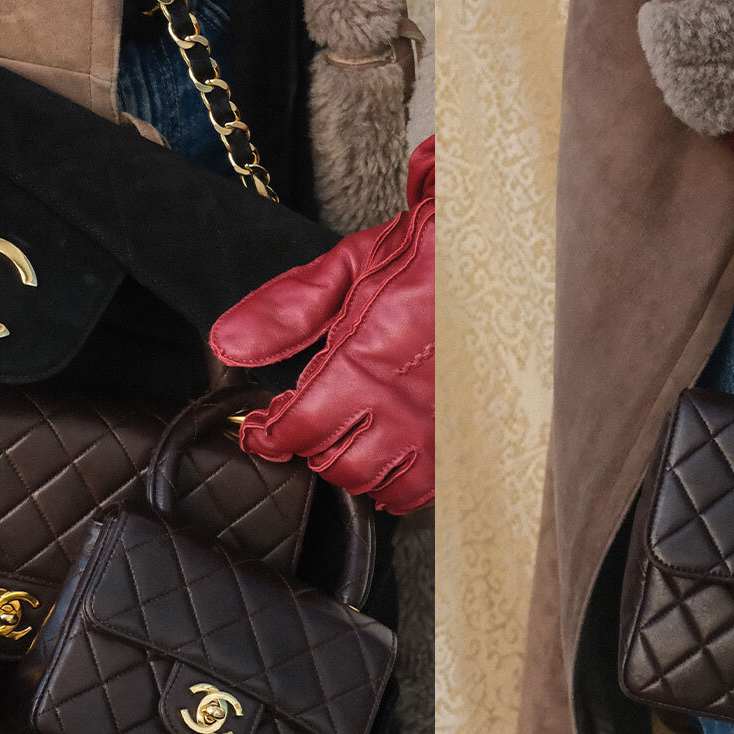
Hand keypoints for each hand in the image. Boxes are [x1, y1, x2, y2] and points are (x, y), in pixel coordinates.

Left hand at [209, 139, 434, 514]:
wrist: (505, 245)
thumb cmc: (429, 250)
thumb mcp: (350, 264)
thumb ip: (286, 309)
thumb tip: (228, 345)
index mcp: (364, 360)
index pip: (298, 429)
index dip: (268, 436)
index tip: (259, 428)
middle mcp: (401, 403)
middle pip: (334, 465)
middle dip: (308, 449)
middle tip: (302, 427)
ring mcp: (438, 424)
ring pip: (377, 484)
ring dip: (350, 470)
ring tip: (342, 442)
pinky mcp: (466, 433)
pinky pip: (423, 488)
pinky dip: (396, 486)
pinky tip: (385, 460)